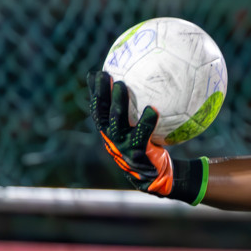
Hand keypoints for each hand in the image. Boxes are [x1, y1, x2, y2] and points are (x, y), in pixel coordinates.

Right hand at [88, 70, 175, 196]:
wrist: (157, 176)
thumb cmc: (148, 148)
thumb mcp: (138, 131)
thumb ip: (135, 114)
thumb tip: (145, 86)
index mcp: (110, 132)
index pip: (98, 109)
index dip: (94, 93)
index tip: (94, 74)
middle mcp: (112, 139)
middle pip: (102, 113)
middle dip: (101, 93)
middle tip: (104, 74)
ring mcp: (123, 146)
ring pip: (117, 121)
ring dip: (118, 102)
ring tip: (122, 84)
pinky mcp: (137, 153)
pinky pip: (142, 134)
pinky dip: (147, 121)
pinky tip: (153, 109)